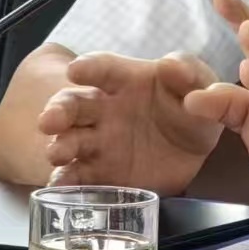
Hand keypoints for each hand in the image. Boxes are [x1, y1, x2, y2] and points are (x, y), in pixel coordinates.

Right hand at [38, 51, 222, 192]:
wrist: (195, 151)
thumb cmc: (190, 108)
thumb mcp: (199, 86)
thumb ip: (188, 73)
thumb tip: (170, 65)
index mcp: (126, 81)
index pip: (103, 69)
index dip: (89, 67)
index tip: (75, 70)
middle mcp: (105, 109)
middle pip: (74, 105)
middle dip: (58, 111)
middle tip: (49, 121)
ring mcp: (99, 142)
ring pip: (70, 140)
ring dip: (59, 146)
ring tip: (56, 154)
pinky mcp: (101, 173)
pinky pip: (79, 177)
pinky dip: (67, 181)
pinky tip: (62, 185)